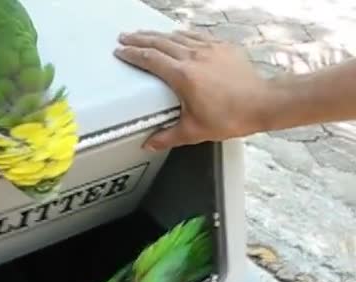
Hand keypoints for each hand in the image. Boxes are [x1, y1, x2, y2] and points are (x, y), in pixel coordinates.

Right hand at [114, 30, 269, 150]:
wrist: (263, 103)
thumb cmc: (231, 117)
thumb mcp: (194, 131)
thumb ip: (167, 137)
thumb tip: (149, 143)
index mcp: (183, 76)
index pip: (150, 59)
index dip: (132, 54)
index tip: (121, 51)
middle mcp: (194, 57)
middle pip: (160, 42)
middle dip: (139, 39)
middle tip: (125, 37)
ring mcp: (209, 49)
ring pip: (177, 36)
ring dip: (158, 35)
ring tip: (146, 35)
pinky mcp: (223, 47)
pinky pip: (196, 36)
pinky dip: (182, 35)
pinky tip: (177, 35)